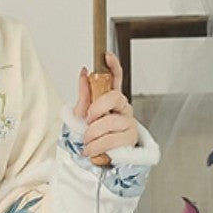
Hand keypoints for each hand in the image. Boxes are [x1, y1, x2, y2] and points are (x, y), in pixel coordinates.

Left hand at [72, 51, 137, 167]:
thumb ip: (85, 94)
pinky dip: (97, 145)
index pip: (116, 78)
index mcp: (111, 100)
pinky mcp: (130, 138)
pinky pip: (112, 139)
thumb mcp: (83, 114)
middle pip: (114, 97)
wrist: (98, 157)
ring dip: (93, 133)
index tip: (107, 56)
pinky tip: (91, 149)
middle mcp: (123, 108)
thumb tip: (84, 73)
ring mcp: (128, 122)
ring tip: (87, 141)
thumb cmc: (92, 134)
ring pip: (110, 121)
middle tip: (88, 118)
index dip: (113, 65)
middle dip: (98, 107)